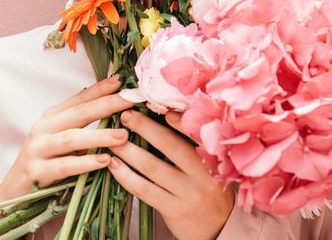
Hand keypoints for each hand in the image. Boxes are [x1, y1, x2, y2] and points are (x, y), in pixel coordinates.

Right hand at [0, 75, 132, 204]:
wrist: (12, 194)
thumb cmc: (45, 166)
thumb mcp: (64, 144)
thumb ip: (83, 130)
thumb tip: (120, 117)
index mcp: (52, 117)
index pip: (80, 98)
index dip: (101, 88)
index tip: (123, 80)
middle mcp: (43, 128)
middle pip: (79, 113)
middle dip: (107, 104)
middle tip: (131, 100)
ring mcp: (37, 149)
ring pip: (71, 138)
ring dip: (99, 136)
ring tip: (123, 135)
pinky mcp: (35, 172)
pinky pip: (63, 166)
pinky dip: (85, 163)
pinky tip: (104, 162)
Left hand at [108, 109, 234, 239]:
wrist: (219, 227)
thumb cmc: (209, 186)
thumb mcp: (210, 164)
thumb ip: (192, 143)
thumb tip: (164, 113)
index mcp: (211, 158)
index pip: (193, 133)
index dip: (176, 119)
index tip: (156, 104)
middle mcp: (201, 175)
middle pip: (170, 145)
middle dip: (144, 127)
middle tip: (126, 115)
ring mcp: (186, 194)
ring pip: (152, 167)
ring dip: (128, 150)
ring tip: (112, 138)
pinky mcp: (172, 210)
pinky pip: (144, 190)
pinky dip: (126, 176)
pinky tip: (113, 165)